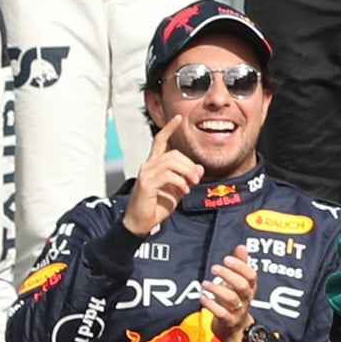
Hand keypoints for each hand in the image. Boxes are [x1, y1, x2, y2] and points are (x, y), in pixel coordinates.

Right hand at [122, 117, 204, 236]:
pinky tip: (184, 190)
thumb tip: (199, 168)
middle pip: (173, 153)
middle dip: (189, 164)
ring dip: (187, 172)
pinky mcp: (146, 183)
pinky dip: (180, 182)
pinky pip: (168, 175)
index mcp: (153, 165)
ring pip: (171, 162)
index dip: (169, 128)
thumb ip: (186, 179)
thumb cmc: (156, 207)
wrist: (140, 223)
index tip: (178, 118)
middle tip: (196, 178)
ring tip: (192, 183)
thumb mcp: (176, 191)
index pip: (160, 140)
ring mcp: (146, 173)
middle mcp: (148, 166)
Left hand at [197, 247, 256, 340]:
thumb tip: (242, 246)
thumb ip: (240, 265)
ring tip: (204, 283)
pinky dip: (211, 304)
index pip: (251, 275)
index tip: (226, 259)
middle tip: (214, 268)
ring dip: (217, 289)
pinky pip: (221, 313)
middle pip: (243, 286)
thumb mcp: (239, 284)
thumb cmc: (236, 302)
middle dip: (228, 275)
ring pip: (231, 299)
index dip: (240, 266)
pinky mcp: (228, 322)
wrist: (235, 330)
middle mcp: (246, 299)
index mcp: (250, 288)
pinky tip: (202, 297)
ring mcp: (238, 311)